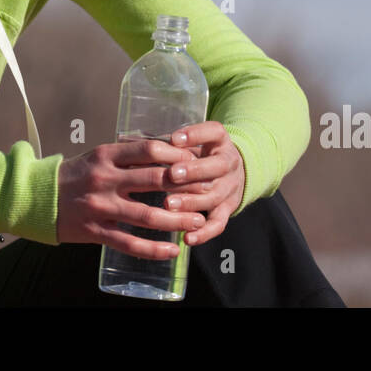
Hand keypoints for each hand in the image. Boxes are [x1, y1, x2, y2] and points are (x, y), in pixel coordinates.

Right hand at [56, 136, 206, 259]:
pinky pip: (128, 243)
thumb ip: (128, 155)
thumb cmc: (75, 174)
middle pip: (153, 181)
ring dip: (176, 221)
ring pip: (146, 216)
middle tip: (207, 191)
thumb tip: (167, 150)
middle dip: (185, 187)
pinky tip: (172, 250)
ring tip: (198, 222)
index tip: (195, 162)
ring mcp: (99, 207)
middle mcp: (104, 179)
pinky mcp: (94, 231)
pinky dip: (153, 249)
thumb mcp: (98, 155)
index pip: (149, 149)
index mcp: (106, 155)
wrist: (38, 197)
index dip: (176, 155)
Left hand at [163, 121, 244, 246]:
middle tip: (171, 174)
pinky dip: (203, 233)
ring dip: (191, 201)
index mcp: (220, 141)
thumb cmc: (202, 153)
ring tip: (168, 204)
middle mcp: (229, 163)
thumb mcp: (195, 140)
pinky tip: (187, 238)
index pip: (213, 132)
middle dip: (193, 171)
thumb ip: (174, 142)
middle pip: (216, 167)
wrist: (233, 171)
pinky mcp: (228, 210)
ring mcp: (230, 188)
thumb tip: (137, 142)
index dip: (195, 135)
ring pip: (214, 196)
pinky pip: (218, 224)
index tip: (174, 138)